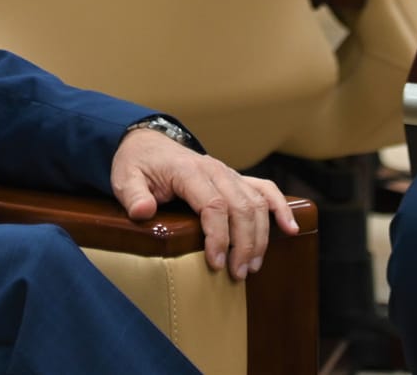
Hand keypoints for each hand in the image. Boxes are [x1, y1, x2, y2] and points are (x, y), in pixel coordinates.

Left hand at [111, 128, 298, 279]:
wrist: (147, 142)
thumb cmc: (137, 165)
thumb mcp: (125, 178)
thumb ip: (133, 195)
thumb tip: (144, 212)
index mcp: (189, 171)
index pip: (213, 204)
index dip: (219, 236)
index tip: (216, 263)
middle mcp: (215, 170)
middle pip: (241, 207)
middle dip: (243, 243)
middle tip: (236, 274)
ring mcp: (229, 173)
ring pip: (256, 203)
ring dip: (260, 236)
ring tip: (251, 266)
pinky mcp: (236, 179)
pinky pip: (265, 190)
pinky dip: (281, 208)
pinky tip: (291, 229)